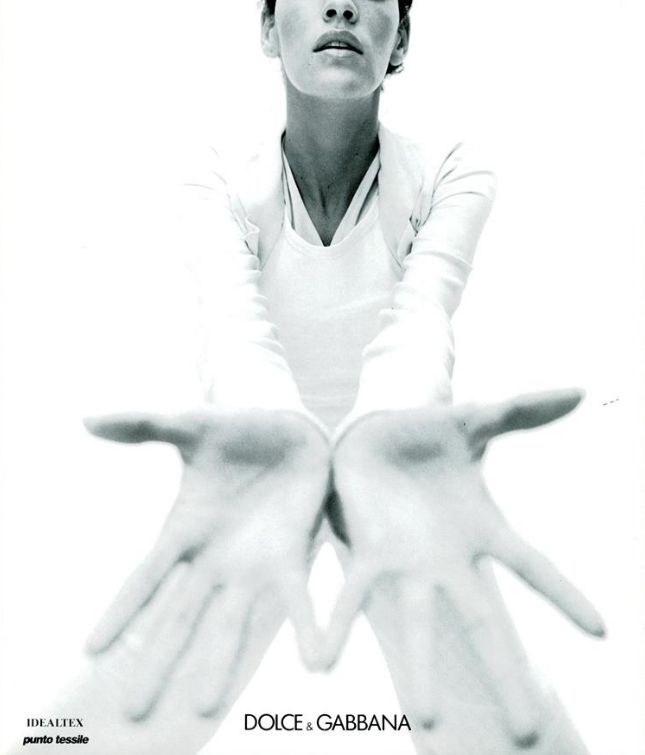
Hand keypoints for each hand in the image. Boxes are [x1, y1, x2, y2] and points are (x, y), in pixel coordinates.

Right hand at [84, 409, 329, 719]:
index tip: (91, 650)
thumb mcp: (189, 425)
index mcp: (185, 530)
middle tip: (132, 712)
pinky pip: (297, 602)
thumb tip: (86, 418)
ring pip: (231, 623)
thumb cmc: (236, 428)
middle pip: (179, 618)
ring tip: (206, 705)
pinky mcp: (292, 558)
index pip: (145, 579)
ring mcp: (252, 564)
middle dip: (157, 661)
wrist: (288, 429)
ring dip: (219, 662)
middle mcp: (214, 558)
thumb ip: (142, 424)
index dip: (120, 611)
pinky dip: (305, 630)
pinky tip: (316, 663)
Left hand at [325, 391, 603, 746]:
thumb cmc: (431, 434)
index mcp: (482, 529)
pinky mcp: (367, 555)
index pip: (532, 567)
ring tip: (429, 716)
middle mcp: (448, 559)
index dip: (565, 597)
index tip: (602, 633)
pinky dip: (336, 625)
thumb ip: (522, 409)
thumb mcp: (475, 419)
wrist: (377, 433)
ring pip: (418, 623)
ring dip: (421, 668)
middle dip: (504, 673)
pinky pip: (350, 594)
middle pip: (482, 622)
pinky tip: (319, 661)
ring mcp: (407, 563)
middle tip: (523, 731)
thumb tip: (580, 389)